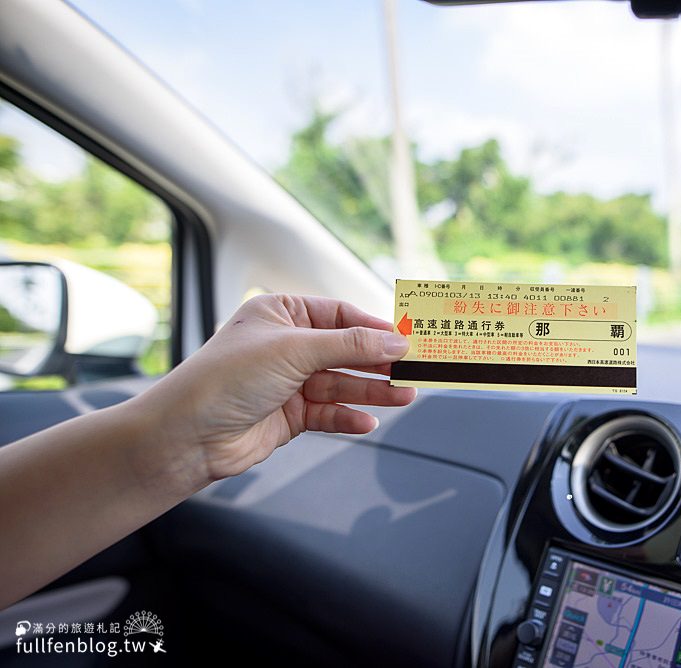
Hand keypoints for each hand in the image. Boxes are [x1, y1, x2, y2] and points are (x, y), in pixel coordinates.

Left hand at [137, 294, 415, 484]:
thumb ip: (349, 345)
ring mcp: (289, 381)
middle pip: (346, 350)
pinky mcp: (290, 415)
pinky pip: (329, 412)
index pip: (340, 315)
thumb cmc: (226, 379)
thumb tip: (396, 339)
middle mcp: (286, 345)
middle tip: (414, 369)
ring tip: (405, 396)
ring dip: (373, 391)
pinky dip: (348, 416)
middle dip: (379, 361)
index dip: (375, 327)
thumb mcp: (294, 350)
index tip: (408, 339)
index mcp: (282, 313)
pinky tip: (368, 421)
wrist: (187, 436)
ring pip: (342, 383)